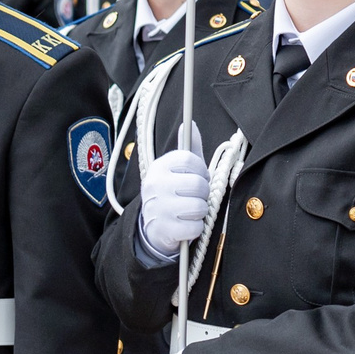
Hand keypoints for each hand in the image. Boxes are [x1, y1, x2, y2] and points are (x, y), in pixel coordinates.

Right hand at [137, 121, 210, 259]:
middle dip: (202, 193)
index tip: (197, 177)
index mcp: (159, 167)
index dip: (200, 170)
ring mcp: (158, 208)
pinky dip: (195, 229)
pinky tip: (184, 225)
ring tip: (188, 212)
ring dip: (200, 212)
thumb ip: (188, 148)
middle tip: (193, 197)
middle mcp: (155, 185)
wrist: (151, 228)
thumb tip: (189, 123)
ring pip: (199, 206)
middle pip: (198, 183)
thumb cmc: (172, 194)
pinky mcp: (164, 230)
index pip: (190, 159)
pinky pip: (196, 227)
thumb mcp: (178, 170)